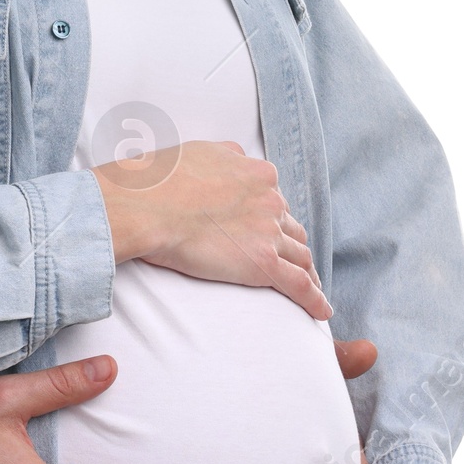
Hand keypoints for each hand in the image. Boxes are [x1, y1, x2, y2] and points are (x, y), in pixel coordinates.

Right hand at [94, 140, 330, 320]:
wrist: (143, 205)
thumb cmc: (158, 180)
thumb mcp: (199, 151)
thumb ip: (225, 155)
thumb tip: (235, 157)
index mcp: (257, 173)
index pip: (275, 199)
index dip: (272, 217)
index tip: (268, 230)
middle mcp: (270, 199)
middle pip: (290, 227)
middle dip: (289, 243)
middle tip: (286, 260)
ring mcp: (268, 232)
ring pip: (300, 256)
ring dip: (307, 271)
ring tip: (311, 287)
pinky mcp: (263, 263)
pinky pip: (299, 285)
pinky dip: (314, 300)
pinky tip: (321, 311)